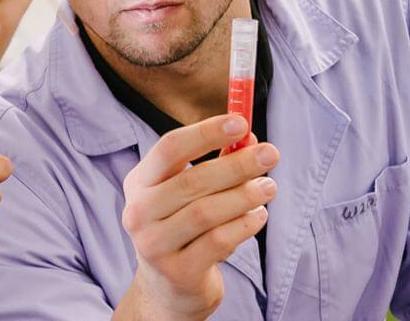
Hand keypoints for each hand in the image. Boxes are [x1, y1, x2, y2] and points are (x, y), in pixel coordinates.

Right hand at [114, 115, 278, 320]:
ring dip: (244, 195)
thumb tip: (250, 138)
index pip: (169, 148)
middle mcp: (138, 212)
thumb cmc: (184, 229)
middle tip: (270, 155)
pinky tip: (258, 216)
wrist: (168, 288)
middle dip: (237, 164)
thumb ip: (219, 164)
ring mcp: (154, 245)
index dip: (206, 132)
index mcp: (140, 183)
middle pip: (192, 180)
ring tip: (269, 188)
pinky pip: (218, 241)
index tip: (241, 121)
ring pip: (206, 212)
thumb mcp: (192, 193)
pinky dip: (244, 224)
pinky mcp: (178, 271)